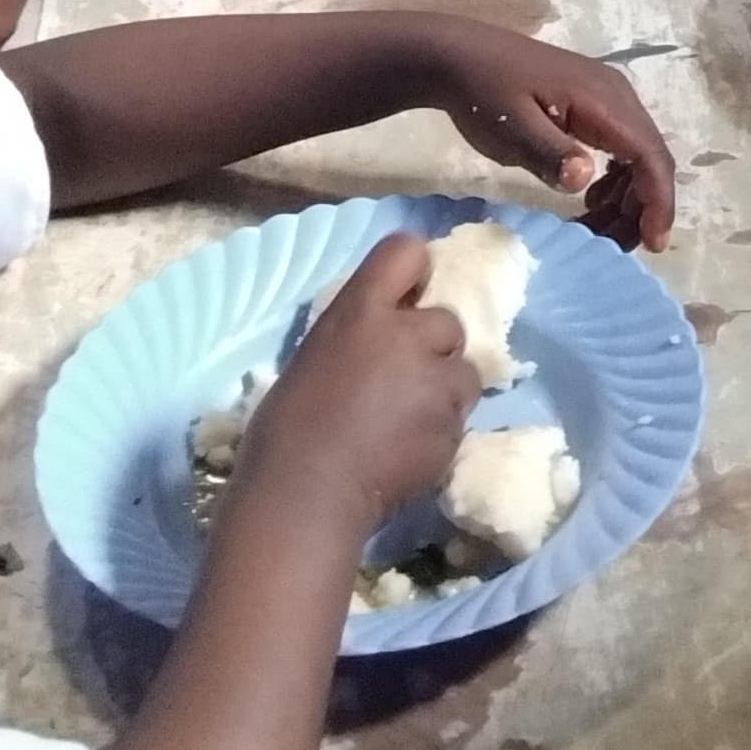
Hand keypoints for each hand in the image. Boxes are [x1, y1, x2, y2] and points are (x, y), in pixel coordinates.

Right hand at [242, 233, 479, 529]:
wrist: (303, 498)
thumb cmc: (285, 431)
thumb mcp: (316, 359)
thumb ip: (358, 340)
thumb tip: (379, 343)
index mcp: (359, 312)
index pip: (407, 251)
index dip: (413, 275)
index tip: (406, 300)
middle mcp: (406, 336)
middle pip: (447, 320)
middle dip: (432, 348)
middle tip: (401, 383)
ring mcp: (434, 383)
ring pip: (465, 372)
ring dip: (444, 391)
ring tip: (407, 423)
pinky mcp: (452, 428)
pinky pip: (459, 420)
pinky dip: (440, 432)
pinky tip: (407, 454)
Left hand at [429, 23, 677, 248]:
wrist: (461, 56)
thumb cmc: (484, 91)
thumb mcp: (512, 127)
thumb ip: (549, 153)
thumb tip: (586, 180)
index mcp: (603, 100)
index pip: (649, 155)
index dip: (657, 201)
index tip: (653, 244)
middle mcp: (617, 96)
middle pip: (650, 157)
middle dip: (643, 207)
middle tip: (617, 246)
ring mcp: (606, 98)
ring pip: (638, 155)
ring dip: (629, 196)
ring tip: (601, 229)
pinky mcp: (592, 106)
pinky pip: (621, 147)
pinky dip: (616, 180)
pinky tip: (591, 200)